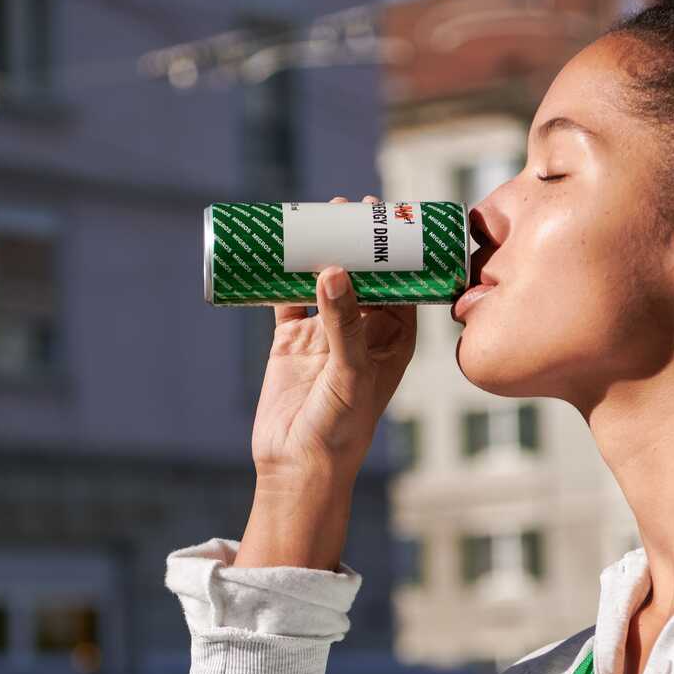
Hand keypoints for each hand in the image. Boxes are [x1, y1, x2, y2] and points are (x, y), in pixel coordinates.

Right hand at [249, 195, 419, 482]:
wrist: (299, 466)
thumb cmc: (343, 428)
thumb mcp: (351, 372)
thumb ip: (344, 323)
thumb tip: (333, 270)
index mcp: (394, 339)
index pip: (400, 283)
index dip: (395, 249)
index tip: (385, 216)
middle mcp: (362, 331)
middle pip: (361, 274)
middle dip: (354, 242)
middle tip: (343, 207)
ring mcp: (325, 334)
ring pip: (323, 280)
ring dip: (319, 251)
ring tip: (310, 216)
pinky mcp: (291, 341)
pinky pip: (286, 297)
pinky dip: (280, 274)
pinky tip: (273, 248)